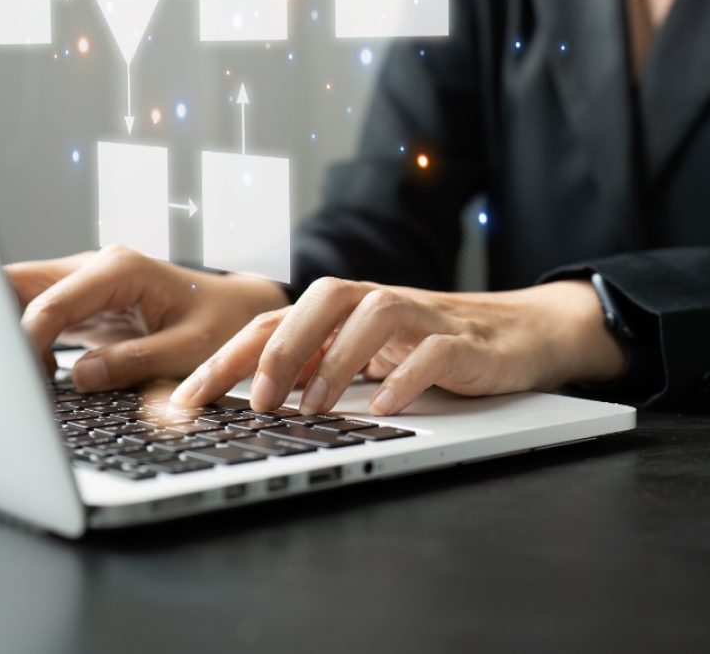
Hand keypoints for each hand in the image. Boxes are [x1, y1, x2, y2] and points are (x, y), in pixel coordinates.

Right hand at [6, 244, 289, 390]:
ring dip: (12, 336)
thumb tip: (80, 377)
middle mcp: (97, 268)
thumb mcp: (190, 349)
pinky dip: (28, 343)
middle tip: (8, 376)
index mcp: (121, 269)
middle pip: (19, 284)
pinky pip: (40, 316)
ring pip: (21, 297)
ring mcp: (87, 284)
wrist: (241, 312)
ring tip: (25, 381)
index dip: (27, 342)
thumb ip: (136, 362)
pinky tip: (41, 377)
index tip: (26, 381)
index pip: (49, 302)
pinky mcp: (84, 305)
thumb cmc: (224, 325)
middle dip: (2, 326)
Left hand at [170, 278, 627, 415]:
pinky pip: (433, 349)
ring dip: (336, 361)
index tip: (186, 399)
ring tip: (312, 409)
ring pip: (373, 315)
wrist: (522, 332)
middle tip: (256, 401)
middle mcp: (381, 304)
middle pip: (322, 300)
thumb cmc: (436, 345)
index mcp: (348, 311)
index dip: (229, 355)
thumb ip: (319, 365)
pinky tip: (385, 407)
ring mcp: (425, 317)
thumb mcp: (368, 356)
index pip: (278, 320)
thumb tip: (252, 394)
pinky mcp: (465, 341)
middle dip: (280, 347)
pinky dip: (406, 376)